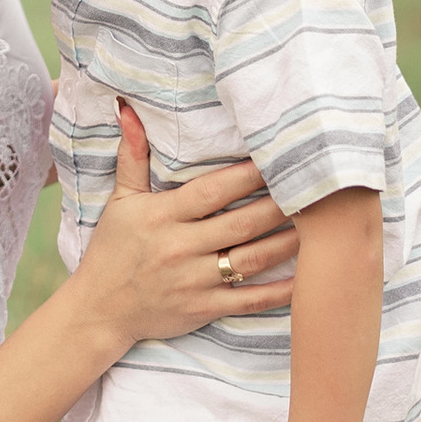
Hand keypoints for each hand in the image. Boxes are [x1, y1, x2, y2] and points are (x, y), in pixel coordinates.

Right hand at [76, 104, 298, 353]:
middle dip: (280, 204)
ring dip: (289, 241)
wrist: (100, 311)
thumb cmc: (112, 251)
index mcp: (163, 216)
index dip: (248, 175)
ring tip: (320, 225)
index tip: (277, 157)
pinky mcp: (204, 309)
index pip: (212, 191)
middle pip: (242, 223)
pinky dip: (282, 290)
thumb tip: (129, 110)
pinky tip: (309, 277)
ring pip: (253, 259)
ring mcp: (194, 281)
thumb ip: (133, 157)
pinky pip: (251, 299)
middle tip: (313, 188)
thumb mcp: (120, 202)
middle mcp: (180, 248)